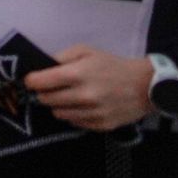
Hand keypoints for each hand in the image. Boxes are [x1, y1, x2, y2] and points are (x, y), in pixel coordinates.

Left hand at [23, 44, 154, 131]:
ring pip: (57, 113)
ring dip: (58, 105)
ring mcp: (92, 113)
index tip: (32, 80)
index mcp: (77, 74)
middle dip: (44, 93)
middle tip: (51, 88)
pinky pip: (74, 122)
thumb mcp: (86, 51)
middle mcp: (83, 96)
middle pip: (45, 100)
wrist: (145, 86)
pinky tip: (81, 106)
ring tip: (68, 96)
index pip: (39, 82)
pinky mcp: (100, 126)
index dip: (31, 81)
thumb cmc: (112, 65)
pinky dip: (73, 115)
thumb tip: (41, 66)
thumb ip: (62, 57)